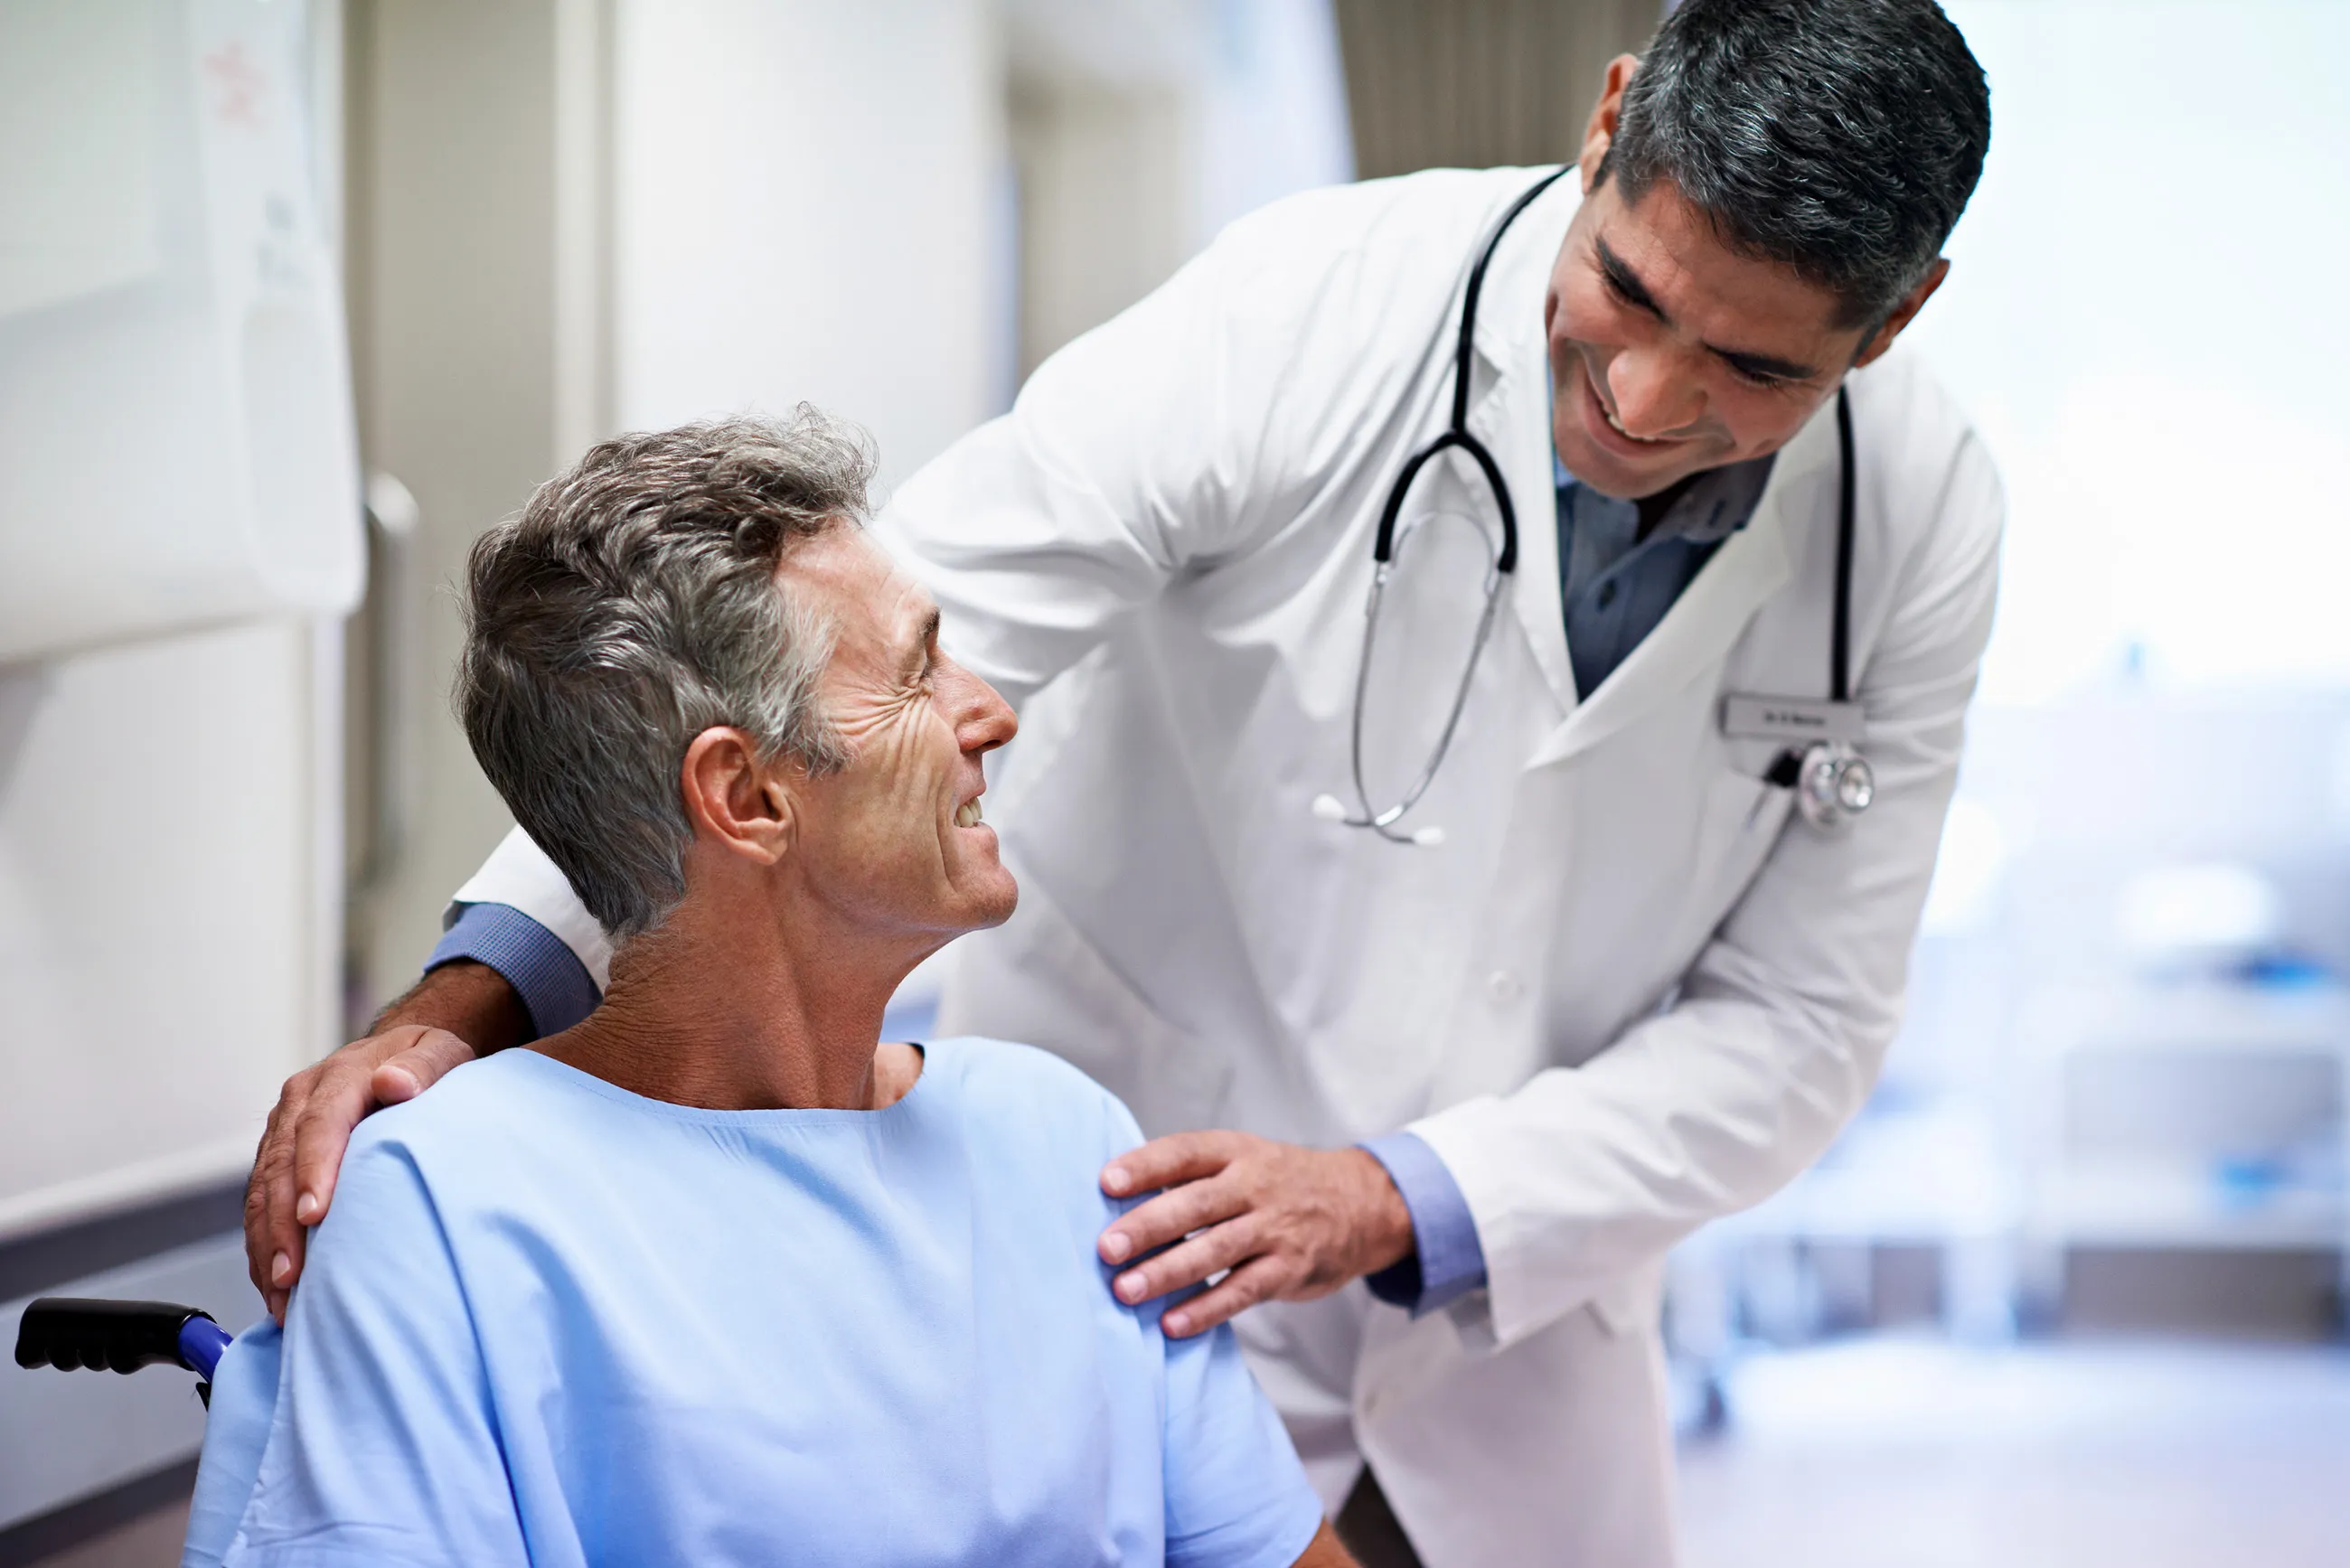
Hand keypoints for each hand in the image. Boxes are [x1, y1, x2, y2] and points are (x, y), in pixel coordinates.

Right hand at [243, 1023, 476, 1321]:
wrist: (402, 1054)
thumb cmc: (427, 1062)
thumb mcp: (439, 1052)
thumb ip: (422, 1067)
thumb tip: (394, 1082)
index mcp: (339, 1077)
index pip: (319, 1125)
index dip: (313, 1170)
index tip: (313, 1215)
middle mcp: (300, 1102)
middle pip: (280, 1166)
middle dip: (281, 1224)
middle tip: (291, 1275)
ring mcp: (282, 1130)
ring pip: (261, 1191)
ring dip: (267, 1244)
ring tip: (280, 1295)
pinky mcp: (277, 1156)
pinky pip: (259, 1204)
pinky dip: (264, 1245)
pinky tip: (274, 1285)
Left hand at [1096, 1132, 1413, 1337]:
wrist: (1360, 1204)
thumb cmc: (1278, 1183)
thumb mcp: (1243, 1160)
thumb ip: (1191, 1178)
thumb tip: (1117, 1201)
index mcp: (1235, 1152)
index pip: (1185, 1152)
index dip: (1145, 1166)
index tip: (1105, 1182)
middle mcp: (1255, 1185)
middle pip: (1196, 1204)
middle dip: (1148, 1226)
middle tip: (1107, 1248)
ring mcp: (1275, 1228)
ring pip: (1216, 1250)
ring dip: (1168, 1272)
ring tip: (1126, 1290)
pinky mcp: (1288, 1269)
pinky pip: (1242, 1291)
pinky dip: (1207, 1309)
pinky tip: (1173, 1324)